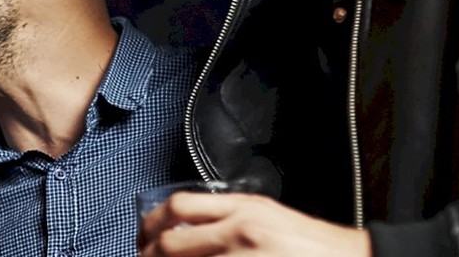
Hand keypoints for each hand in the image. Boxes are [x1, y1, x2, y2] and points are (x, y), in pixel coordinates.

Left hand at [138, 193, 369, 256]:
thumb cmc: (313, 244)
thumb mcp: (267, 215)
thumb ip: (228, 217)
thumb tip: (187, 227)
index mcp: (243, 209)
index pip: (178, 207)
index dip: (151, 223)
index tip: (145, 235)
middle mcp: (239, 232)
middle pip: (169, 244)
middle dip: (149, 255)